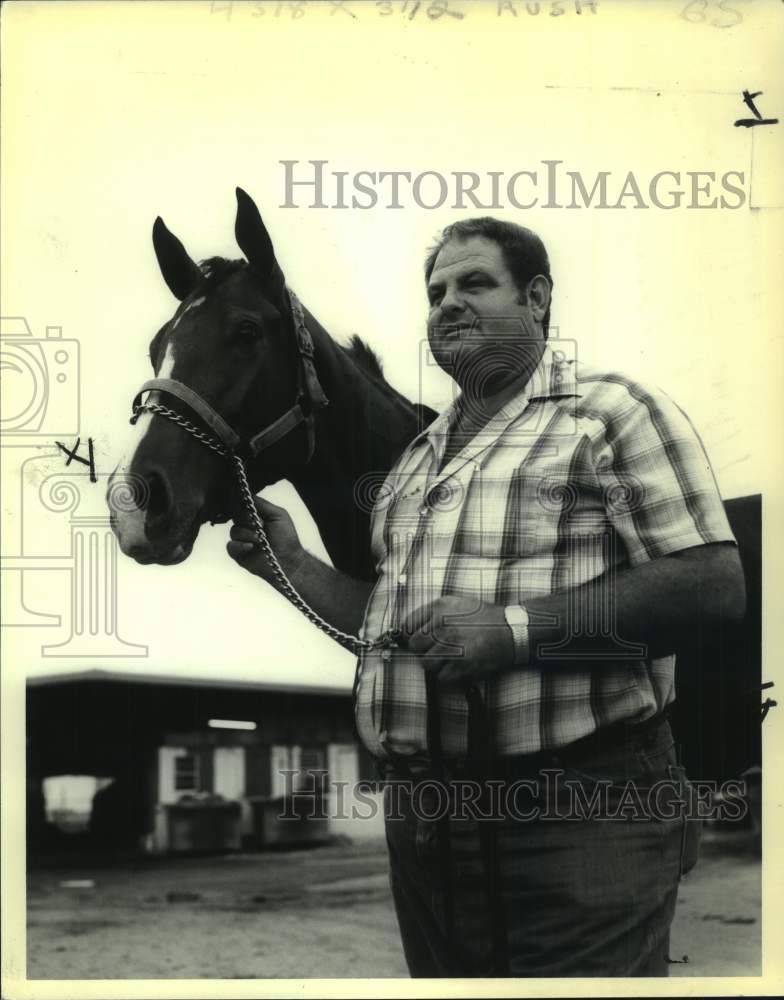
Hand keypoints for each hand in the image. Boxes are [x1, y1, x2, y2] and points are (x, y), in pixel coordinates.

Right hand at [227, 495, 304, 587]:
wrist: (288, 560)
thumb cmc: (286, 537)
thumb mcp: (278, 514)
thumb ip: (261, 504)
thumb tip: (246, 494)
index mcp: (255, 516)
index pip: (241, 505)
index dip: (242, 505)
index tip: (248, 507)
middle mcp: (246, 526)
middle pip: (235, 515)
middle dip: (248, 520)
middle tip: (262, 526)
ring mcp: (241, 540)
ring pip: (233, 530)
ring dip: (248, 534)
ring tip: (260, 540)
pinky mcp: (237, 553)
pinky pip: (230, 545)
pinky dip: (240, 545)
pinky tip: (251, 547)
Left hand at [400, 595, 514, 684]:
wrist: (511, 631)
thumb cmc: (484, 618)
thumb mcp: (457, 603)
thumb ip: (433, 613)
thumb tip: (412, 629)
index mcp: (438, 608)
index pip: (407, 626)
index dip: (411, 636)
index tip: (419, 641)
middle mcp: (442, 625)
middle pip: (415, 646)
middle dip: (424, 651)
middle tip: (437, 651)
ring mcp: (450, 645)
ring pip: (426, 664)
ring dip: (436, 665)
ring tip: (450, 659)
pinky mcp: (460, 664)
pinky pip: (441, 676)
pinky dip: (449, 675)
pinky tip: (460, 666)